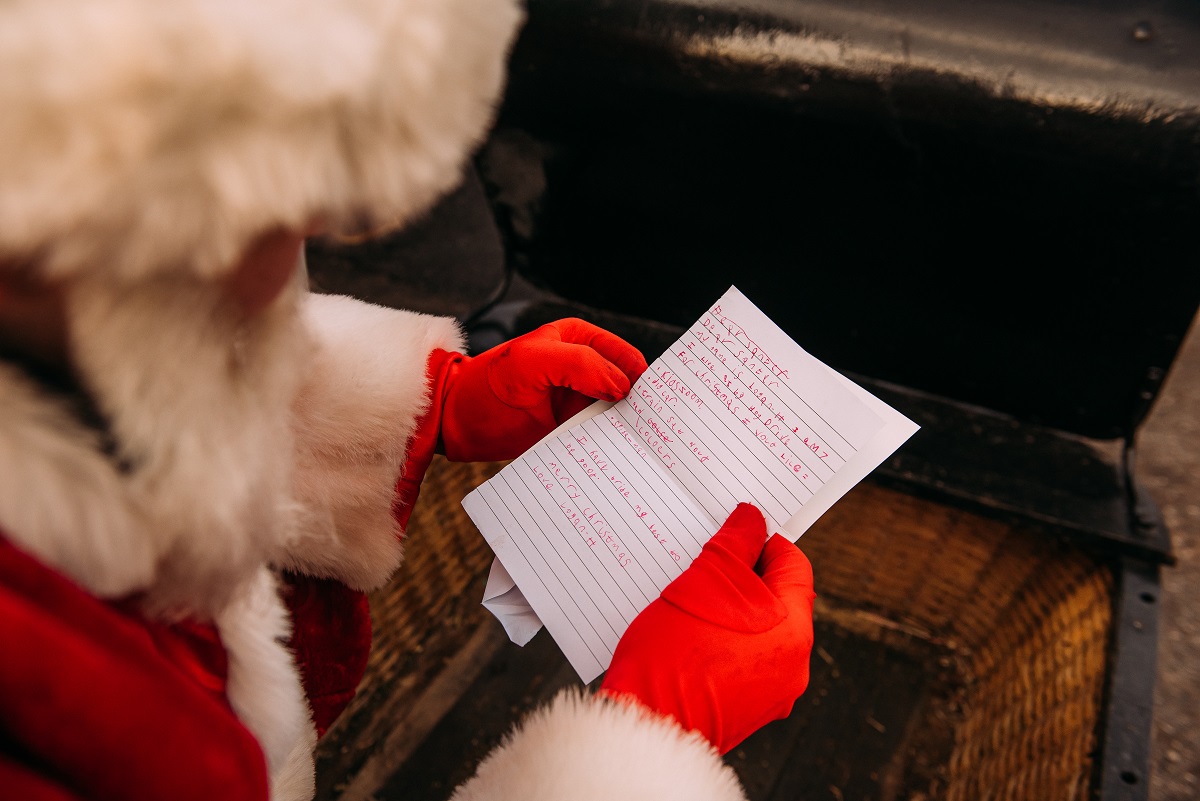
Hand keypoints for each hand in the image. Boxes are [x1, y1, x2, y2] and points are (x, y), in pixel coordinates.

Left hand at [435, 318, 646, 461]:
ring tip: (638, 444)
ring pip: (616, 415)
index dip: (643, 376)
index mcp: (581, 341)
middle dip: (639, 406)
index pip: (625, 356)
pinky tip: (615, 454)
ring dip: (624, 429)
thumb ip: (580, 365)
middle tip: (653, 428)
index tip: (657, 400)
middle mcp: (585, 370)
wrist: (456, 422)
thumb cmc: (487, 383)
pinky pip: (599, 437)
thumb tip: (622, 386)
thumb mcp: (532, 361)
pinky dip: (608, 445)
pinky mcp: (571, 429)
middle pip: (627, 387)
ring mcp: (578, 401)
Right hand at [600, 503, 814, 753]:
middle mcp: (794, 665)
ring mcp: (772, 693)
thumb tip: (752, 520)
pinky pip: (743, 660)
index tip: (734, 534)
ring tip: (691, 602)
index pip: (793, 565)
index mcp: (794, 630)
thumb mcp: (702, 581)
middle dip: (743, 576)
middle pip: (777, 599)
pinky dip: (723, 642)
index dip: (764, 542)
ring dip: (731, 610)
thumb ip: (734, 543)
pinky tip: (690, 635)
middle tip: (706, 564)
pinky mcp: (746, 711)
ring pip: (759, 630)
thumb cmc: (673, 656)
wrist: (647, 729)